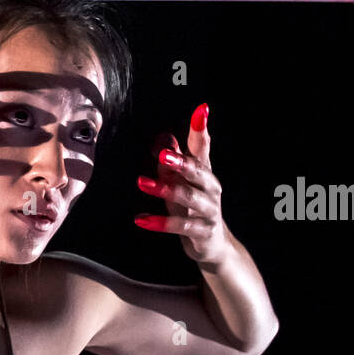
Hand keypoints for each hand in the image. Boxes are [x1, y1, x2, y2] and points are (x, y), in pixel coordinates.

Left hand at [133, 103, 230, 266]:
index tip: (202, 109)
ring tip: (142, 183)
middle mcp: (210, 188)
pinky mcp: (202, 231)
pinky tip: (141, 220)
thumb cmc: (193, 208)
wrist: (212, 244)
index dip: (201, 129)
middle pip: (197, 171)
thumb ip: (171, 161)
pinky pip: (181, 225)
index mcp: (204, 172)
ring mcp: (208, 210)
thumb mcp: (180, 182)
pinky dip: (161, 222)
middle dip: (181, 161)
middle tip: (162, 154)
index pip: (203, 146)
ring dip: (165, 189)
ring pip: (189, 197)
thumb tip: (162, 137)